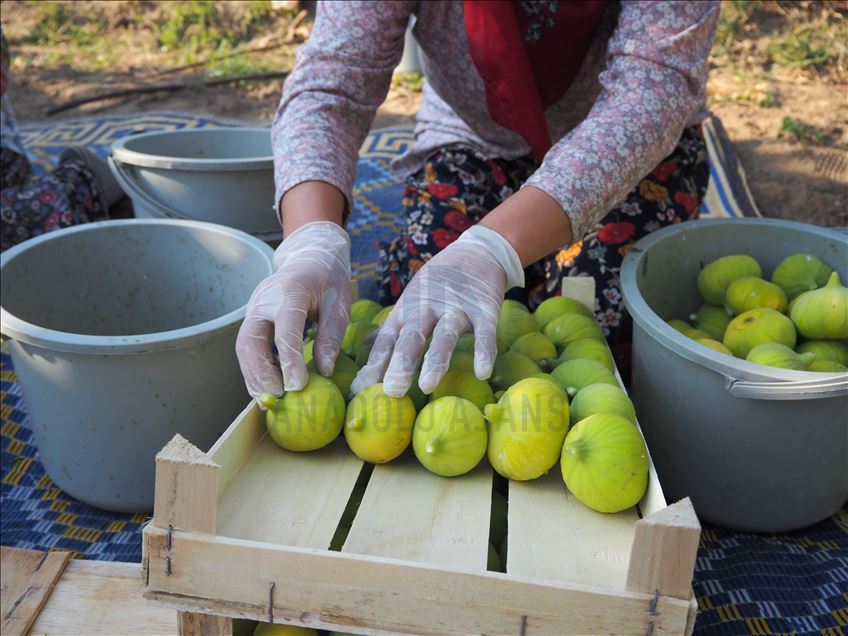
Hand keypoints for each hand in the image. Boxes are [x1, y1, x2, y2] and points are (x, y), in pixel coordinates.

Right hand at [236, 221, 350, 398]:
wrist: (310, 257)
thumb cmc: (328, 280)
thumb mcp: (339, 304)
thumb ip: (331, 336)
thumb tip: (324, 369)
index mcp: (291, 292)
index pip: (285, 330)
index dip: (289, 361)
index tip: (297, 386)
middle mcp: (264, 299)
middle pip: (251, 340)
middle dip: (261, 372)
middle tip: (276, 396)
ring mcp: (253, 307)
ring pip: (243, 346)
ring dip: (253, 374)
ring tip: (266, 399)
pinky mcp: (251, 316)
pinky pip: (247, 345)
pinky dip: (253, 367)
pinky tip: (264, 386)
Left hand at [350, 225, 524, 396]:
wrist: (477, 253)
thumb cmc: (438, 284)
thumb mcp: (410, 301)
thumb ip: (391, 328)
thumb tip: (363, 346)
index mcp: (406, 311)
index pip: (387, 340)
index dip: (374, 363)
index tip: (361, 388)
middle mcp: (427, 310)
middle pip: (411, 338)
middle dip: (400, 363)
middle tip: (392, 390)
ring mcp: (456, 310)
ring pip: (444, 336)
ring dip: (435, 359)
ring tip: (427, 384)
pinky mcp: (484, 311)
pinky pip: (485, 334)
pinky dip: (483, 352)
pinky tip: (482, 372)